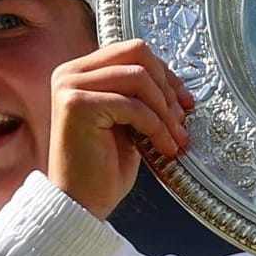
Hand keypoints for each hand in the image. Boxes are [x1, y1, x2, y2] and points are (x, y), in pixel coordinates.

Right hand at [47, 38, 194, 219]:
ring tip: (176, 138)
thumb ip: (139, 95)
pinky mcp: (78, 105)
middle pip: (137, 52)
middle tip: (182, 119)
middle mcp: (69, 73)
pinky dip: (156, 126)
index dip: (165, 74)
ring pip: (139, 77)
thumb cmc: (102, 168)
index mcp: (79, 72)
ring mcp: (70, 87)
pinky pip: (133, 105)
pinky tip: (164, 147)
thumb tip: (176, 85)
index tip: (185, 102)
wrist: (80, 204)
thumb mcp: (126, 122)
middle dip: (167, 87)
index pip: (132, 51)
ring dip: (165, 110)